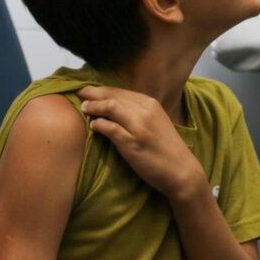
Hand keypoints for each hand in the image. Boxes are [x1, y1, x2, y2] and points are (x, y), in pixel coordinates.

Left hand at [78, 86, 206, 198]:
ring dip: (94, 106)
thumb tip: (113, 107)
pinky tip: (93, 126)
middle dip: (93, 93)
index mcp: (150, 103)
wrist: (181, 171)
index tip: (87, 89)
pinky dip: (99, 124)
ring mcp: (139, 126)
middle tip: (79, 93)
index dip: (101, 89)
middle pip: (113, 95)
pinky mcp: (132, 143)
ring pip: (110, 107)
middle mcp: (145, 111)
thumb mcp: (155, 122)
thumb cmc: (165, 149)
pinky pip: (110, 128)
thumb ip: (137, 112)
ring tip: (83, 108)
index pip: (120, 91)